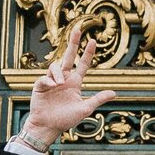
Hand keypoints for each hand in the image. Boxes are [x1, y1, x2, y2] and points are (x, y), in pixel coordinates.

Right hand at [26, 24, 116, 145]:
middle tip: (77, 28)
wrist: (47, 127)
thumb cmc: (65, 120)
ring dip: (58, 72)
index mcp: (75, 83)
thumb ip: (98, 99)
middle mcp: (64, 79)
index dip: (87, 53)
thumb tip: (114, 93)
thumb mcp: (85, 109)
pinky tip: (52, 87)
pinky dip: (49, 80)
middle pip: (69, 56)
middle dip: (73, 42)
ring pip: (55, 66)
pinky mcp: (40, 85)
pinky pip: (45, 77)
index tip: (93, 41)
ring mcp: (51, 81)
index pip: (82, 64)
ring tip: (59, 84)